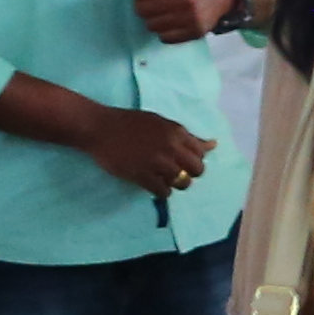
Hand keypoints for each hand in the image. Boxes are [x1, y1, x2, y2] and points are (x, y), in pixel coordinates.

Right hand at [83, 104, 217, 197]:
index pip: (201, 154)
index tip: (182, 161)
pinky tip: (153, 185)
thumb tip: (213, 145)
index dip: (193, 160)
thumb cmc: (130, 123)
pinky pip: (163, 191)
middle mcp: (171, 147)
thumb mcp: (161, 123)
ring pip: (182, 183)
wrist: (100, 128)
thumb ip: (186, 136)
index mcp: (176, 132)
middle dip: (188, 173)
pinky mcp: (142, 175)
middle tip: (174, 172)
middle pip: (196, 171)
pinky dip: (161, 191)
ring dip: (175, 184)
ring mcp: (157, 162)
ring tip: (162, 178)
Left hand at [119, 0, 232, 44]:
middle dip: (142, 4)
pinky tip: (170, 20)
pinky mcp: (194, 32)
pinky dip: (163, 30)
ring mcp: (189, 17)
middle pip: (141, 10)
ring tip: (161, 10)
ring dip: (152, 18)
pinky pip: (164, 38)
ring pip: (151, 25)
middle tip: (151, 0)